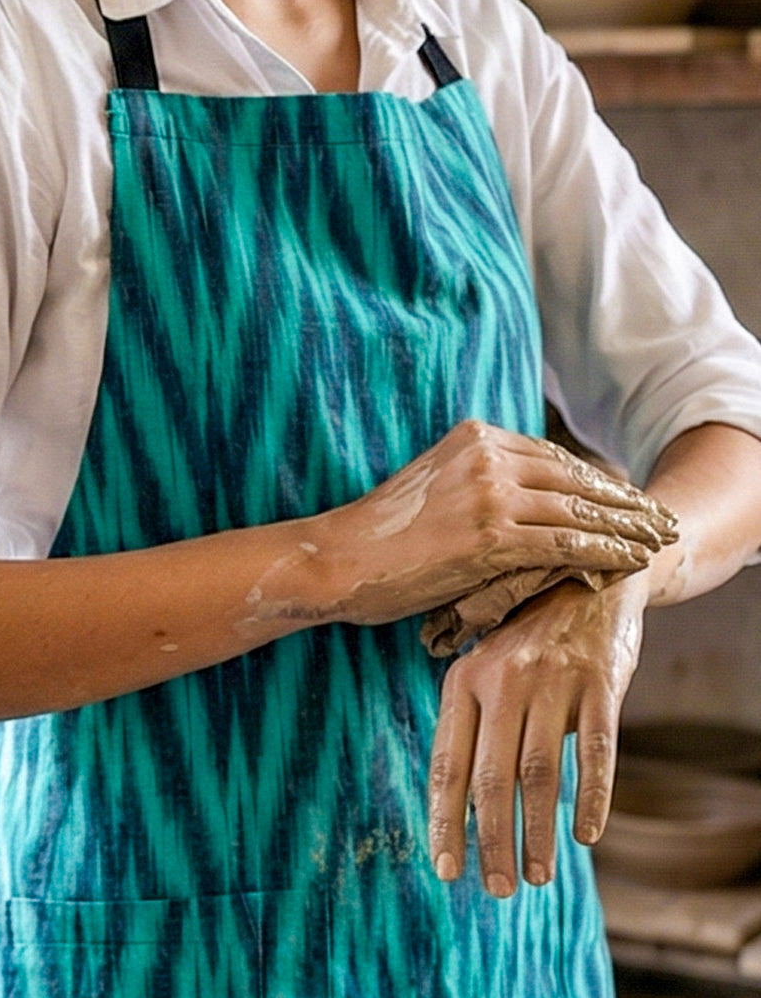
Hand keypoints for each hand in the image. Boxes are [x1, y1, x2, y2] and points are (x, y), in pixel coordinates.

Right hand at [319, 419, 674, 626]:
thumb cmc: (380, 534)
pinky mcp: (491, 535)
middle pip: (574, 477)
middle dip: (622, 500)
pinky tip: (628, 561)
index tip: (625, 496)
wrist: (340, 557)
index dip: (595, 479)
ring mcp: (490, 493)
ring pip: (578, 510)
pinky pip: (564, 543)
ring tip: (657, 540)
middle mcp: (486, 455)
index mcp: (473, 436)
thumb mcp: (433, 487)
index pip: (553, 456)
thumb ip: (477, 482)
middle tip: (659, 516)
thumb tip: (520, 501)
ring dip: (625, 527)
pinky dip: (603, 552)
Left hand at [427, 573, 648, 896]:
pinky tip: (586, 836)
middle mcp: (502, 680)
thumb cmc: (527, 638)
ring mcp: (552, 680)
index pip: (448, 764)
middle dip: (491, 841)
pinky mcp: (600, 682)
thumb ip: (470, 722)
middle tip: (497, 889)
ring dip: (536, 833)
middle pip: (492, 778)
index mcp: (463, 679)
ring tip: (536, 876)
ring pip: (539, 774)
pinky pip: (596, 751)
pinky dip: (592, 797)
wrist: (586, 575)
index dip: (446, 822)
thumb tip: (457, 806)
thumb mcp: (485, 666)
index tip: (447, 869)